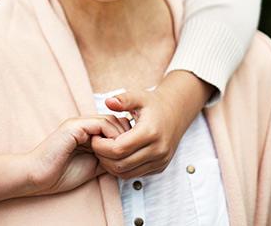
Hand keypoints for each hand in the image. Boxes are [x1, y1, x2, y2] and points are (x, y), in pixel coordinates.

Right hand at [0, 115, 129, 204]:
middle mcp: (82, 125)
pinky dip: (111, 136)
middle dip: (126, 135)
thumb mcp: (92, 166)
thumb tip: (126, 159)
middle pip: (115, 119)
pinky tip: (111, 151)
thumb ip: (106, 159)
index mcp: (86, 133)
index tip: (130, 154)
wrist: (38, 176)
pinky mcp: (74, 127)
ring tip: (121, 153)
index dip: (125, 138)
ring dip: (120, 136)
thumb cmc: (60, 174)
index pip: (113, 126)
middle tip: (130, 152)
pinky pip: (100, 124)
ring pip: (110, 119)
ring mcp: (78, 124)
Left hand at [90, 71, 212, 178]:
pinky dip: (121, 168)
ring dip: (110, 165)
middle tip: (95, 144)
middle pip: (120, 164)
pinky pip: (134, 175)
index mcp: (150, 132)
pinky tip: (115, 155)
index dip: (101, 146)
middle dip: (103, 156)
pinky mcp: (160, 167)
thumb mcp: (139, 96)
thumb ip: (123, 99)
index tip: (94, 136)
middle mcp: (158, 150)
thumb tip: (108, 102)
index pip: (118, 149)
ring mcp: (160, 161)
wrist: (176, 113)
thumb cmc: (153, 104)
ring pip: (126, 173)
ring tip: (103, 149)